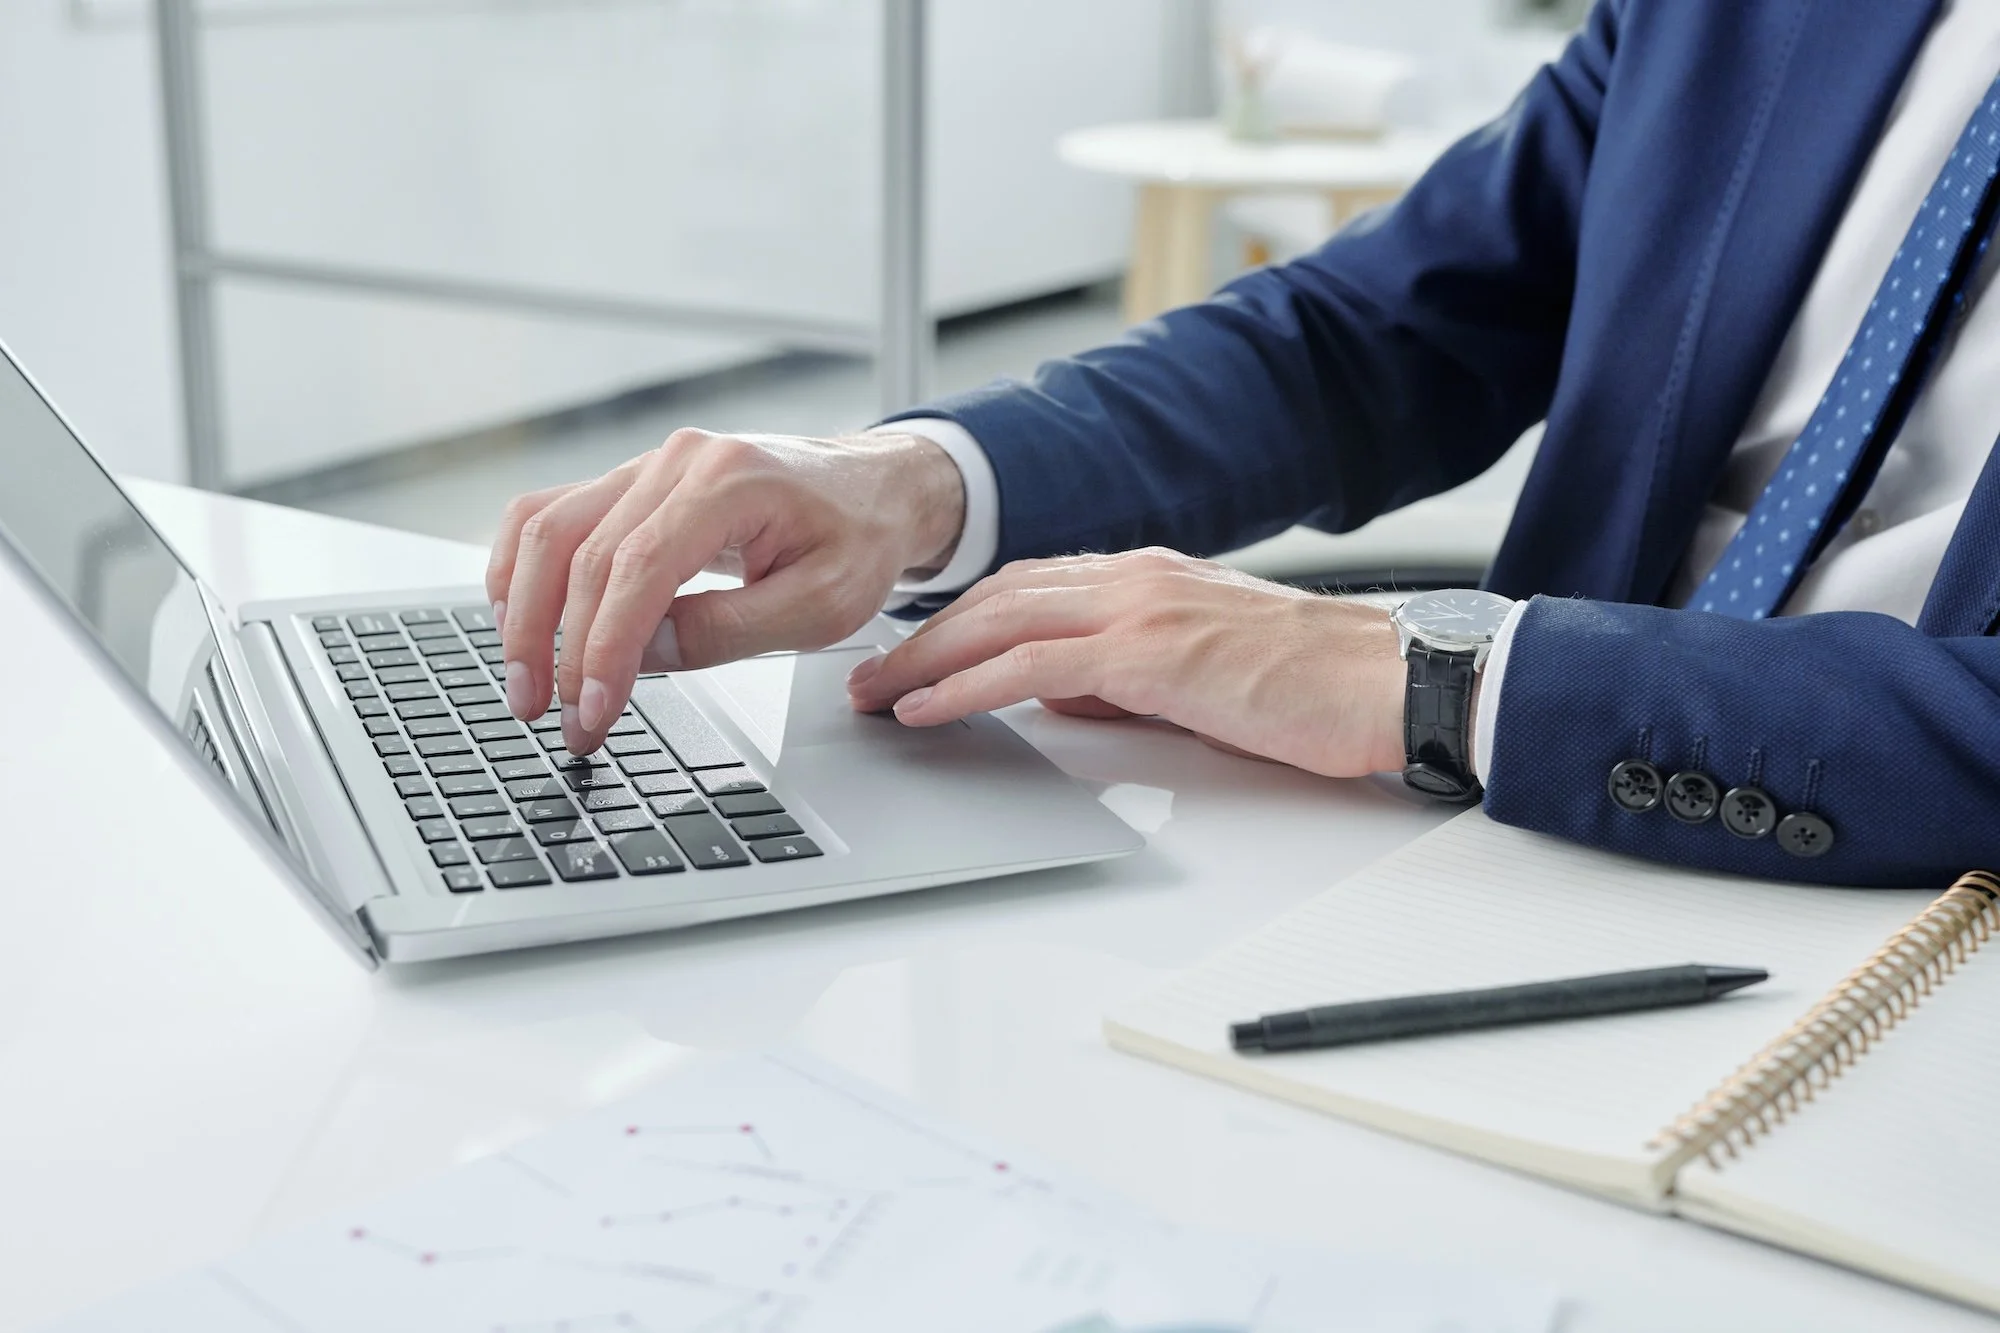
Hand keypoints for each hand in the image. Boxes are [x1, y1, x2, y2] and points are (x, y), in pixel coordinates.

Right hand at [486, 428, 964, 754]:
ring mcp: (648, 467)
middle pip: (579, 551)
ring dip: (524, 610)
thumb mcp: (820, 605)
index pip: (637, 568)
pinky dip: (523, 568)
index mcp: (730, 482)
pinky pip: (552, 514)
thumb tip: (640, 653)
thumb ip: (728, 629)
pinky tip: (519, 621)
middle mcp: (677, 462)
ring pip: (548, 527)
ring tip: (526, 683)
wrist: (874, 489)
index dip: (604, 647)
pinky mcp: (633, 484)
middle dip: (557, 647)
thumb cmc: (858, 540)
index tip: (591, 711)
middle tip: (557, 720)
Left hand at [845, 548, 1410, 777]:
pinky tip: (929, 707)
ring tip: (875, 694)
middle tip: (866, 673)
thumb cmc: (1311, 685)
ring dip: (926, 658)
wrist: (1388, 680)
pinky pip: (1034, 667)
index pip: (1029, 587)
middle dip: (922, 636)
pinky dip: (969, 685)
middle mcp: (1135, 578)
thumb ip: (1123, 677)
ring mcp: (1141, 608)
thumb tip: (1058, 695)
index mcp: (1148, 578)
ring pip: (1002, 622)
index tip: (912, 648)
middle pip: (998, 597)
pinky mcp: (1150, 653)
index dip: (960, 617)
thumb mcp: (1199, 674)